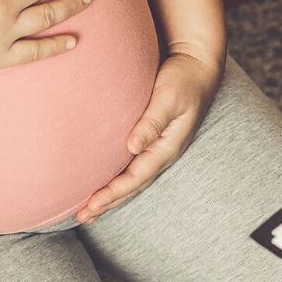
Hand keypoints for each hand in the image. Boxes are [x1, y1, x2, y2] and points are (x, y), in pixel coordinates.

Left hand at [77, 48, 222, 222]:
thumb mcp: (169, 98)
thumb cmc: (184, 79)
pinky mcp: (152, 138)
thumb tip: (132, 147)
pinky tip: (105, 182)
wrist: (197, 64)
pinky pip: (132, 165)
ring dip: (112, 195)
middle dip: (109, 202)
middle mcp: (163, 151)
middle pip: (133, 185)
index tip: (92, 205)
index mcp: (167, 146)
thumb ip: (152, 122)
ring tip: (90, 210)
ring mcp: (158, 147)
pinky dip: (117, 179)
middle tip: (84, 217)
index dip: (113, 193)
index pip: (136, 177)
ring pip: (132, 178)